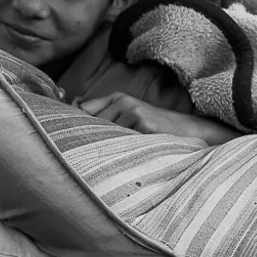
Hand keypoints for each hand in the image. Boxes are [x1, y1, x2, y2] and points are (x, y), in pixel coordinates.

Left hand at [77, 92, 241, 145]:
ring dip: (107, 150)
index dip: (74, 124)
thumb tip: (75, 115)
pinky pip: (121, 143)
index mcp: (118, 98)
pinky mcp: (144, 124)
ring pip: (105, 136)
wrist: (191, 131)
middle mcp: (124, 102)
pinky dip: (122, 153)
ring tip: (118, 158)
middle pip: (91, 125)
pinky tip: (130, 157)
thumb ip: (106, 117)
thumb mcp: (132, 117)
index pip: (84, 110)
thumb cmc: (158, 129)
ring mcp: (134, 112)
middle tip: (91, 156)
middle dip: (90, 141)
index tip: (65, 136)